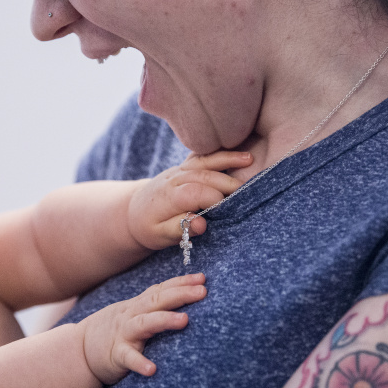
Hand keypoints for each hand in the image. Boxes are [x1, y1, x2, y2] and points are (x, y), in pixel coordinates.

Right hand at [80, 273, 207, 384]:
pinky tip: (152, 369)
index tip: (203, 278)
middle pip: (157, 301)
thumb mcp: (133, 312)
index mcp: (138, 305)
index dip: (181, 283)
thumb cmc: (116, 331)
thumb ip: (154, 304)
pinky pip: (128, 358)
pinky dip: (140, 363)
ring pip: (144, 324)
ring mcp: (123, 334)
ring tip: (184, 320)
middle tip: (202, 292)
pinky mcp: (116, 355)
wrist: (80, 350)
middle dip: (180, 294)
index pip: (161, 290)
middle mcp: (131, 315)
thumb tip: (185, 293)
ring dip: (164, 320)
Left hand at [128, 150, 250, 249]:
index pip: (196, 193)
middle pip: (205, 176)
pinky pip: (204, 155)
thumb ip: (180, 229)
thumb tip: (202, 224)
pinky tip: (237, 152)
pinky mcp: (186, 166)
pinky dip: (220, 152)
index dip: (215, 200)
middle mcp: (176, 178)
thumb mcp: (160, 235)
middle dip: (228, 182)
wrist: (134, 210)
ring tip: (250, 159)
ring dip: (228, 159)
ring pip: (206, 161)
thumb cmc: (150, 227)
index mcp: (170, 197)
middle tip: (252, 190)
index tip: (231, 209)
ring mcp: (181, 169)